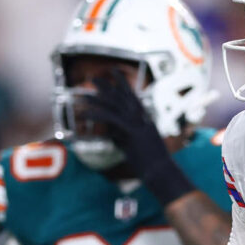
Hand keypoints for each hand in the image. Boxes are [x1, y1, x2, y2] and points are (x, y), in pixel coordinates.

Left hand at [83, 69, 193, 205]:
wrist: (162, 172)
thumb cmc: (151, 164)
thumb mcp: (135, 147)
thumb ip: (122, 138)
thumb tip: (110, 134)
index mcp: (145, 119)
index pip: (132, 97)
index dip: (122, 85)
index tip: (114, 73)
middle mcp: (142, 118)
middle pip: (122, 97)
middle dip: (107, 86)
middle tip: (93, 78)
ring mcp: (138, 124)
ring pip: (115, 105)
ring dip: (97, 99)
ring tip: (82, 95)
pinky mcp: (132, 132)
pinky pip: (111, 119)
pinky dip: (97, 114)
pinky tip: (84, 113)